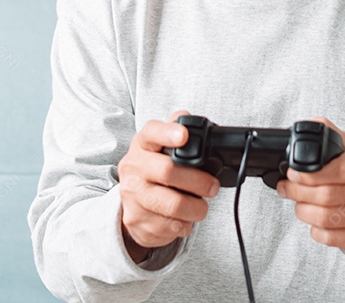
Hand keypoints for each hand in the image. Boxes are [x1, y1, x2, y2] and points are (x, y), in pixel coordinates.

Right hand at [117, 111, 220, 262]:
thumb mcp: (159, 147)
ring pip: (173, 205)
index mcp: (142, 145)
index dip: (168, 133)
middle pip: (168, 172)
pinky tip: (184, 219)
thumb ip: (175, 130)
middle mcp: (133, 169)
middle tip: (213, 186)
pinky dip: (184, 225)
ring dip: (196, 208)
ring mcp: (132, 196)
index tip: (184, 135)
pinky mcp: (137, 221)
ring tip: (202, 206)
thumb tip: (188, 117)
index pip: (152, 133)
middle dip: (199, 181)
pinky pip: (169, 227)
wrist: (131, 203)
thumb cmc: (153, 170)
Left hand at [276, 119, 344, 255]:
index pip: (340, 170)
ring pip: (325, 218)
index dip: (311, 173)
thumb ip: (331, 135)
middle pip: (327, 196)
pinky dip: (315, 229)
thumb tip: (307, 126)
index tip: (292, 172)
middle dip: (298, 192)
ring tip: (298, 202)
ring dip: (302, 210)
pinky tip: (314, 219)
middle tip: (286, 187)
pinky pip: (330, 238)